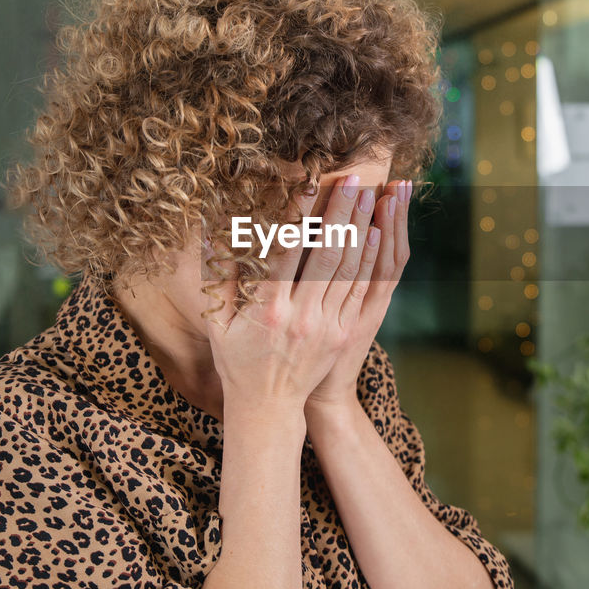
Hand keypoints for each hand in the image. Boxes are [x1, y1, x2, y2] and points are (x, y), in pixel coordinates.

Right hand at [204, 174, 381, 416]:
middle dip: (342, 213)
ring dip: (361, 230)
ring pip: (349, 270)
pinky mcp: (342, 333)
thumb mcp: (218, 321)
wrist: (268, 407)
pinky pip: (359, 290)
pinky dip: (368, 260)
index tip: (309, 186)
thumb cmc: (237, 360)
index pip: (286, 253)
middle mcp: (300, 316)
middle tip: (354, 180)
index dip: (300, 216)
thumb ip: (219, 275)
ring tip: (370, 196)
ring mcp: (325, 326)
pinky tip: (376, 233)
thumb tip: (212, 230)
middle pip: (326, 255)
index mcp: (267, 310)